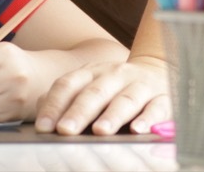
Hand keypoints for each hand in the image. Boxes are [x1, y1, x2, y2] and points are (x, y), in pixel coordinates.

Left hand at [34, 56, 170, 135]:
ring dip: (112, 116)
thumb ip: (65, 98)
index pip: (69, 85)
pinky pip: (157, 108)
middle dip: (79, 112)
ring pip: (125, 99)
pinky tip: (138, 130)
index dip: (55, 105)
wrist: (157, 72)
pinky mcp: (163, 98)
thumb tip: (40, 115)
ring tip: (100, 131)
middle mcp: (115, 75)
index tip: (44, 127)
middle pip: (94, 92)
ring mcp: (140, 85)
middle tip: (65, 130)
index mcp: (92, 72)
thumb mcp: (88, 85)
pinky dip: (148, 119)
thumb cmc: (114, 88)